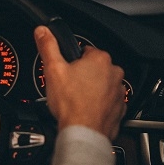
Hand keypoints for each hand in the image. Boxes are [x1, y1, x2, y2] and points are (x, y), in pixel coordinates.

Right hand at [34, 25, 125, 139]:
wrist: (83, 132)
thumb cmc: (71, 105)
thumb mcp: (53, 70)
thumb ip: (48, 47)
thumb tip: (43, 31)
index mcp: (100, 59)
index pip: (86, 51)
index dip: (73, 61)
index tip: (67, 71)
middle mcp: (114, 74)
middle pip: (95, 69)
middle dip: (83, 76)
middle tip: (69, 87)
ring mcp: (119, 92)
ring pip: (103, 86)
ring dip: (93, 90)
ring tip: (77, 100)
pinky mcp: (120, 109)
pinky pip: (109, 102)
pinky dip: (100, 105)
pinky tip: (87, 110)